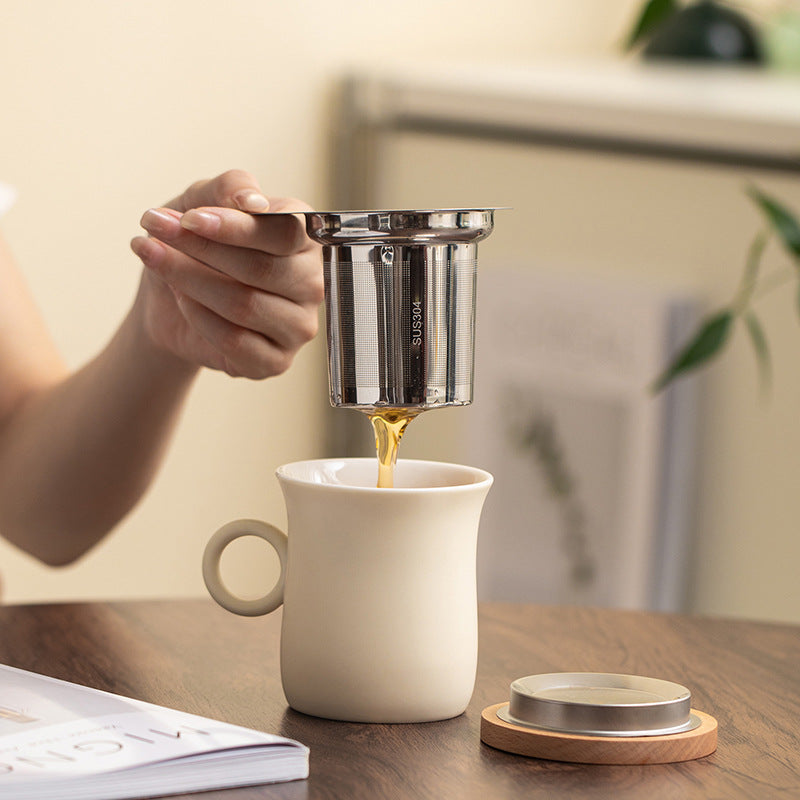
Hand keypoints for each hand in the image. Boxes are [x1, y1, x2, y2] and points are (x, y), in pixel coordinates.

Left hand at [130, 170, 322, 378]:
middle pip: (262, 268)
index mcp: (305, 239)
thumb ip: (229, 189)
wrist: (169, 302)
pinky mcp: (276, 361)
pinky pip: (235, 341)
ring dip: (189, 280)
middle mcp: (311, 283)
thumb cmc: (195, 248)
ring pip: (244, 304)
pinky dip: (197, 317)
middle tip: (154, 230)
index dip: (235, 226)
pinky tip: (179, 299)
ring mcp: (298, 326)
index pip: (286, 231)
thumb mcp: (202, 202)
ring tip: (156, 260)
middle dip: (200, 249)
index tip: (188, 218)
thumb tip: (252, 202)